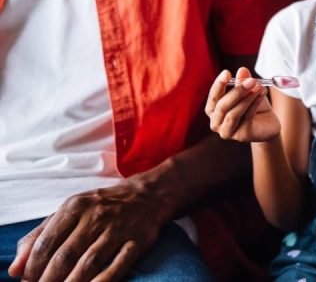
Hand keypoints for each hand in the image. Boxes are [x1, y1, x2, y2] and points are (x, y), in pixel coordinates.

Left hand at [8, 178, 171, 281]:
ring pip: (89, 263)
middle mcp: (97, 216)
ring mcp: (119, 229)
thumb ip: (40, 236)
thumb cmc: (102, 206)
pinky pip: (118, 266)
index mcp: (75, 206)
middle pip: (65, 256)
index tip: (28, 281)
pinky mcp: (137, 242)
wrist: (148, 194)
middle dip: (48, 280)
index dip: (33, 268)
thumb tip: (15, 269)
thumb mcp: (70, 211)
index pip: (46, 242)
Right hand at [206, 67, 280, 142]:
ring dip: (248, 98)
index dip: (219, 84)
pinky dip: (255, 103)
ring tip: (258, 86)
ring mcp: (228, 132)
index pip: (213, 97)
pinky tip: (262, 93)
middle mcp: (216, 123)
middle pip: (222, 106)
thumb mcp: (248, 91)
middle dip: (237, 91)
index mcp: (213, 110)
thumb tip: (242, 70)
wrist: (268, 125)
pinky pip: (247, 117)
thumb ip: (243, 81)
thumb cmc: (253, 106)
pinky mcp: (242, 136)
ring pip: (234, 113)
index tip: (227, 72)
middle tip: (251, 80)